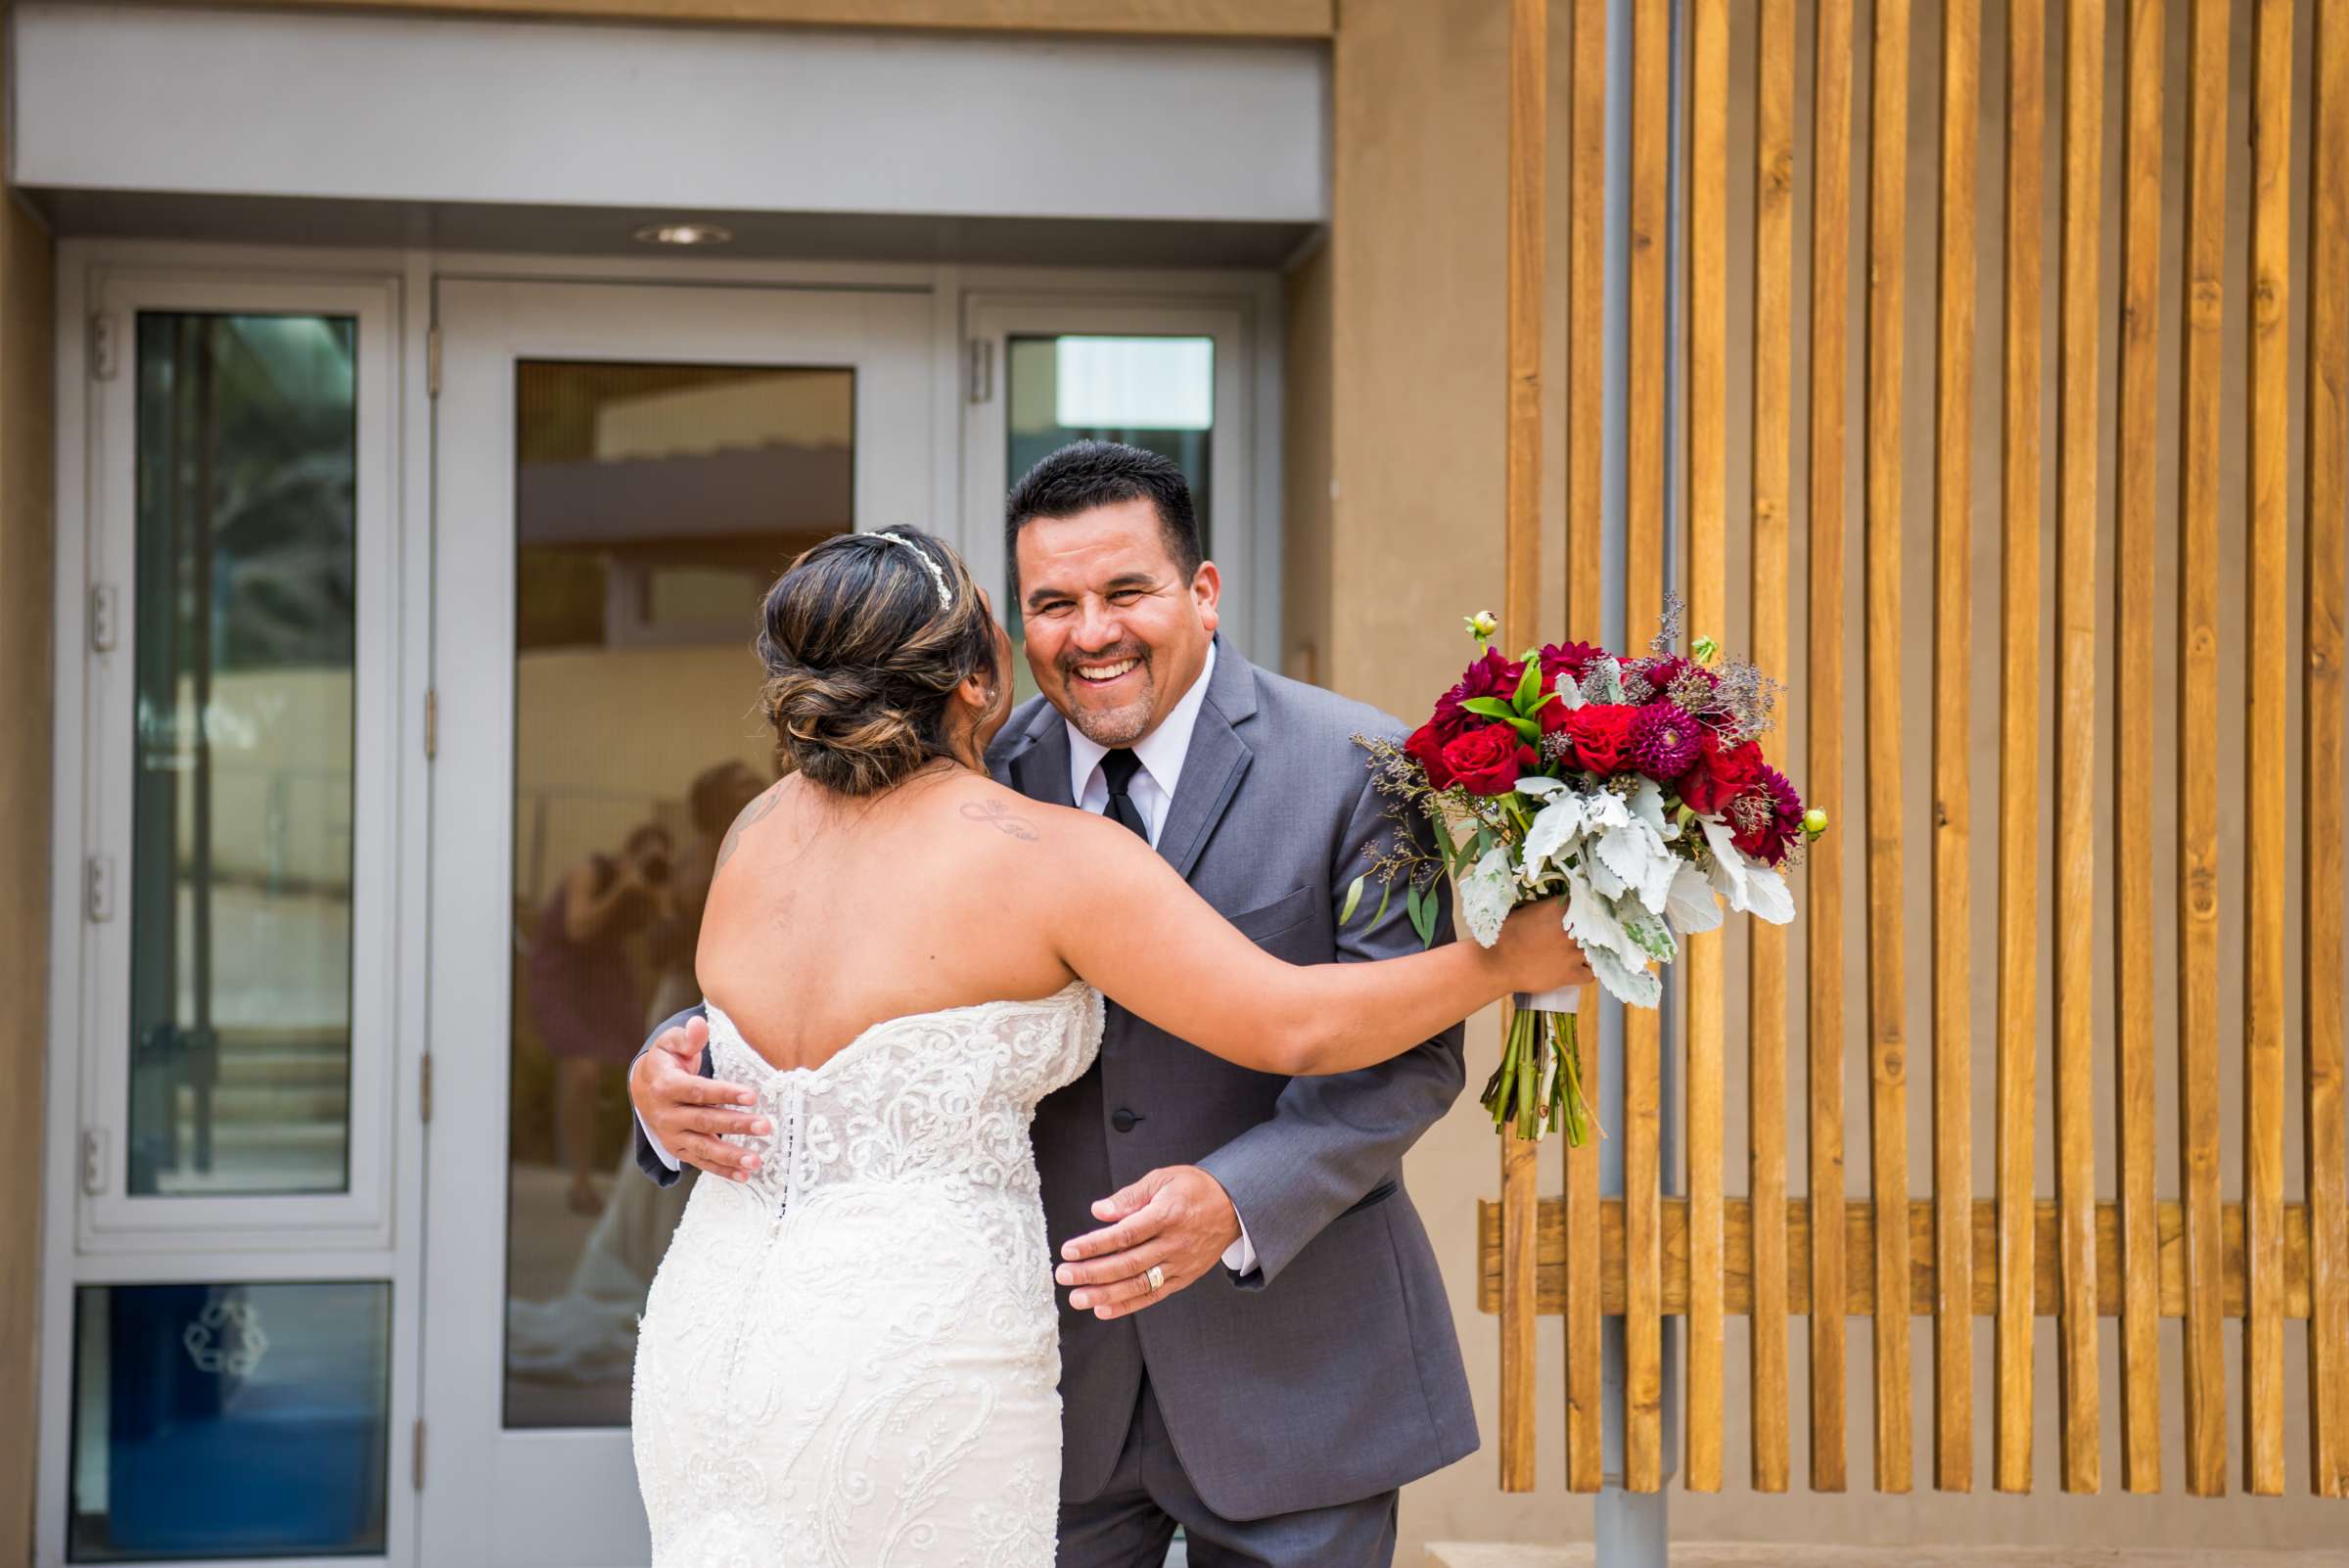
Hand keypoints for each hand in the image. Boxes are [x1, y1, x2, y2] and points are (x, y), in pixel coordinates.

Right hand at [628, 1016, 768, 1180]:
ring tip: (757, 1160)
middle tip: (765, 1126)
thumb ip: (688, 1036)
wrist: (644, 1088)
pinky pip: (701, 1162)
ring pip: (703, 1148)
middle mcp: (667, 1115)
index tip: (752, 1095)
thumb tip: (699, 1024)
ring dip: (731, 1155)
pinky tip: (745, 1176)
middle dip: (736, 1125)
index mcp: (665, 1086)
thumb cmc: (667, 1061)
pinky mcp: (678, 1149)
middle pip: (705, 1121)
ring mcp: (672, 1135)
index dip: (725, 1093)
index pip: (698, 1091)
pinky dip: (723, 1171)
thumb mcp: (671, 1043)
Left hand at [1054, 1166, 1241, 1320]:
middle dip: (1092, 1272)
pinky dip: (1128, 1305)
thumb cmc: (1195, 1189)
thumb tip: (1099, 1211)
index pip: (1126, 1234)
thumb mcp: (1163, 1179)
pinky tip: (1103, 1309)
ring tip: (1078, 1298)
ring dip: (1105, 1294)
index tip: (1069, 1251)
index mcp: (1167, 1215)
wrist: (1235, 1206)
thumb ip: (1130, 1196)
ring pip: (1139, 1284)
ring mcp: (1180, 1264)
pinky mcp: (1184, 1278)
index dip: (1095, 1244)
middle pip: (1128, 1263)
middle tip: (1065, 1275)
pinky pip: (1153, 1295)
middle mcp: (1174, 1243)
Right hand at [1495, 896, 1592, 993]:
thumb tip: (1561, 906)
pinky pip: (1589, 974)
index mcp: (1560, 909)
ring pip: (1593, 951)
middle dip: (1586, 932)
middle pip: (1593, 928)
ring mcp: (1573, 953)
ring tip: (1570, 954)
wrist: (1496, 963)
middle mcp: (1572, 930)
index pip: (1585, 904)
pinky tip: (1573, 968)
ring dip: (1584, 952)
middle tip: (1574, 936)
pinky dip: (1583, 971)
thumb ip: (1548, 908)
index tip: (1580, 914)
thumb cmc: (1505, 934)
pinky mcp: (1571, 974)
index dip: (1584, 910)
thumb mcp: (1526, 911)